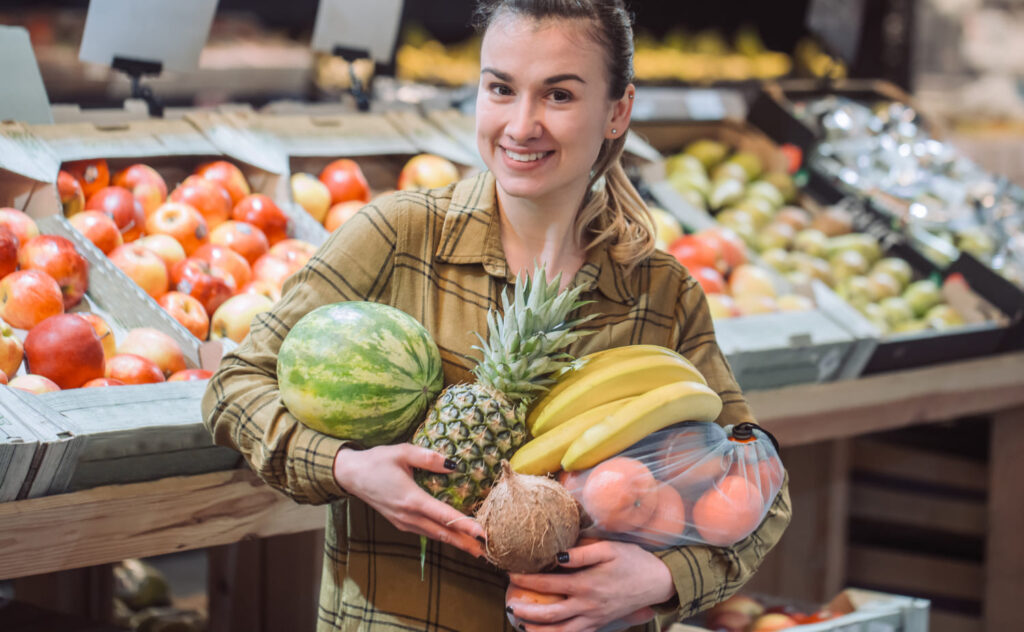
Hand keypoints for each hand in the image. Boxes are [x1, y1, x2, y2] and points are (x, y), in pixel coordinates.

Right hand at [333, 444, 485, 557]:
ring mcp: (403, 522)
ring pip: (434, 535)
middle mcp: (408, 515)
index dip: (465, 525)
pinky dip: (442, 536)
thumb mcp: (402, 452)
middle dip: (465, 543)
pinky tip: (452, 537)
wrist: (351, 474)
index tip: (483, 534)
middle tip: (487, 551)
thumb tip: (453, 465)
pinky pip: (425, 532)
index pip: (444, 516)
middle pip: (442, 533)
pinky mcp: (400, 523)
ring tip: (475, 549)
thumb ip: (428, 457)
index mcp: (411, 499)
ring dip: (455, 542)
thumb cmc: (377, 461)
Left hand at [506, 540, 673, 631]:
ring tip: (521, 625)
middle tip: (509, 606)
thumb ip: (581, 553)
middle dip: (525, 612)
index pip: (548, 585)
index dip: (526, 580)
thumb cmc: (633, 560)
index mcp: (587, 585)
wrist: (658, 582)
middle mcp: (588, 606)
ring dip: (538, 630)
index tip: (511, 574)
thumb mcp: (609, 549)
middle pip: (549, 614)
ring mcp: (594, 618)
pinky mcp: (600, 624)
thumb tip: (556, 556)